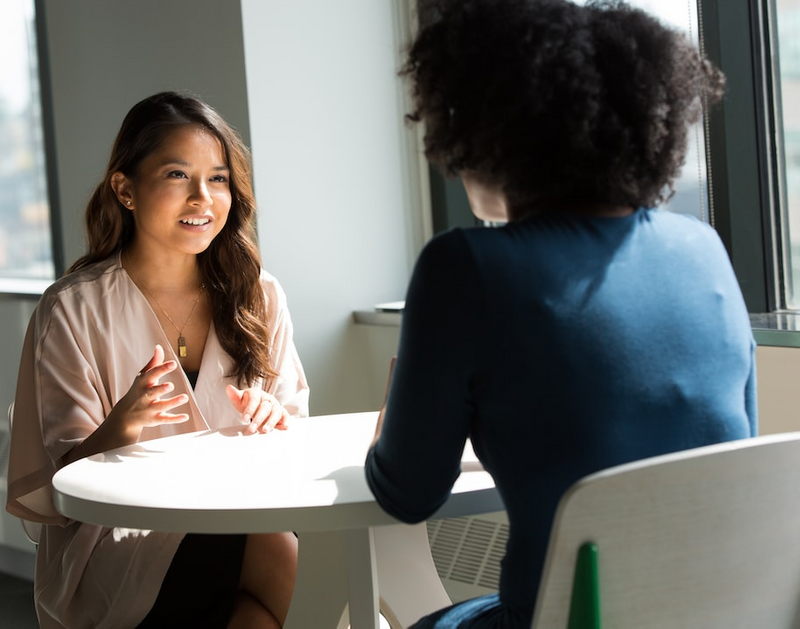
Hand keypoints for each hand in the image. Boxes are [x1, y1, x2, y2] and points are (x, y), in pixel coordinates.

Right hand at [63, 345, 189, 464]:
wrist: (125, 415)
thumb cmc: (138, 390)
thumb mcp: (143, 376)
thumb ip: (154, 363)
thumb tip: (159, 346)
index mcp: (142, 383)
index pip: (152, 374)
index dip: (162, 369)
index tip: (173, 363)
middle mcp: (144, 396)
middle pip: (152, 392)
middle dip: (160, 389)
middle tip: (171, 385)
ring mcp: (149, 409)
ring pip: (161, 406)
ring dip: (172, 402)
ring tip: (185, 397)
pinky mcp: (154, 419)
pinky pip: (165, 419)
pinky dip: (175, 419)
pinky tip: (186, 416)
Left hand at [226, 385, 289, 433]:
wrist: (257, 404)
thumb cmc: (248, 402)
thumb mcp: (240, 400)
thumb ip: (234, 396)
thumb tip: (228, 388)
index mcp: (257, 393)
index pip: (254, 400)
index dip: (249, 409)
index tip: (243, 419)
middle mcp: (268, 398)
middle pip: (265, 407)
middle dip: (258, 419)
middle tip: (252, 429)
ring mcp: (275, 405)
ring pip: (276, 412)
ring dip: (271, 422)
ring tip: (264, 431)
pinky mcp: (281, 412)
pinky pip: (285, 416)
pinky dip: (285, 421)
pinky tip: (284, 428)